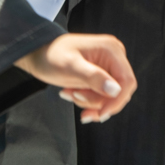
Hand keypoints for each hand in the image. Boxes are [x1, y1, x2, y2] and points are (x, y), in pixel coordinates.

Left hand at [15, 33, 135, 123]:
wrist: (38, 54)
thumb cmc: (51, 55)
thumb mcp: (70, 66)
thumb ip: (93, 77)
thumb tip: (116, 90)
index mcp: (111, 50)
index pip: (127, 82)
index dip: (116, 101)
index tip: (100, 114)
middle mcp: (114, 57)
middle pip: (118, 92)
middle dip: (97, 101)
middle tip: (75, 98)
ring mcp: (108, 67)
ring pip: (109, 97)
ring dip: (88, 101)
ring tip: (69, 93)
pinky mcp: (100, 76)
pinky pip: (101, 96)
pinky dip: (86, 100)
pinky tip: (71, 93)